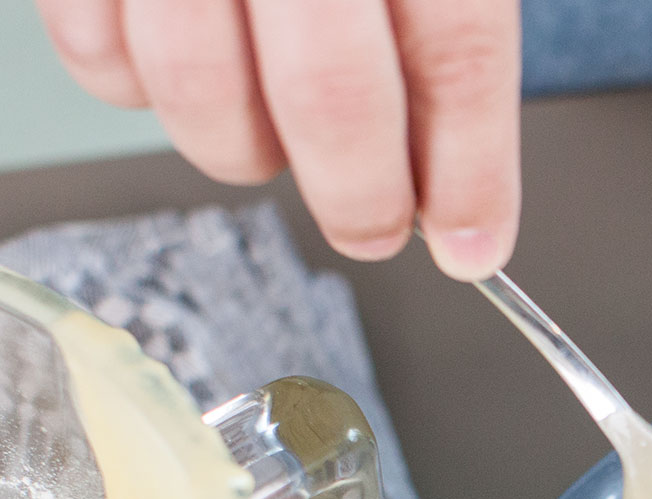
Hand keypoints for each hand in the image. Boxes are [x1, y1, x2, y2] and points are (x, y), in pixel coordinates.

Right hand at [35, 0, 521, 279]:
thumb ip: (442, 9)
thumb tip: (459, 170)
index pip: (455, 53)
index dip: (470, 172)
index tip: (475, 243)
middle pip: (330, 96)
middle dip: (360, 197)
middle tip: (373, 223)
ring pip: (200, 90)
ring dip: (247, 152)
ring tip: (278, 140)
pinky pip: (96, 49)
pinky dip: (141, 90)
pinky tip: (185, 67)